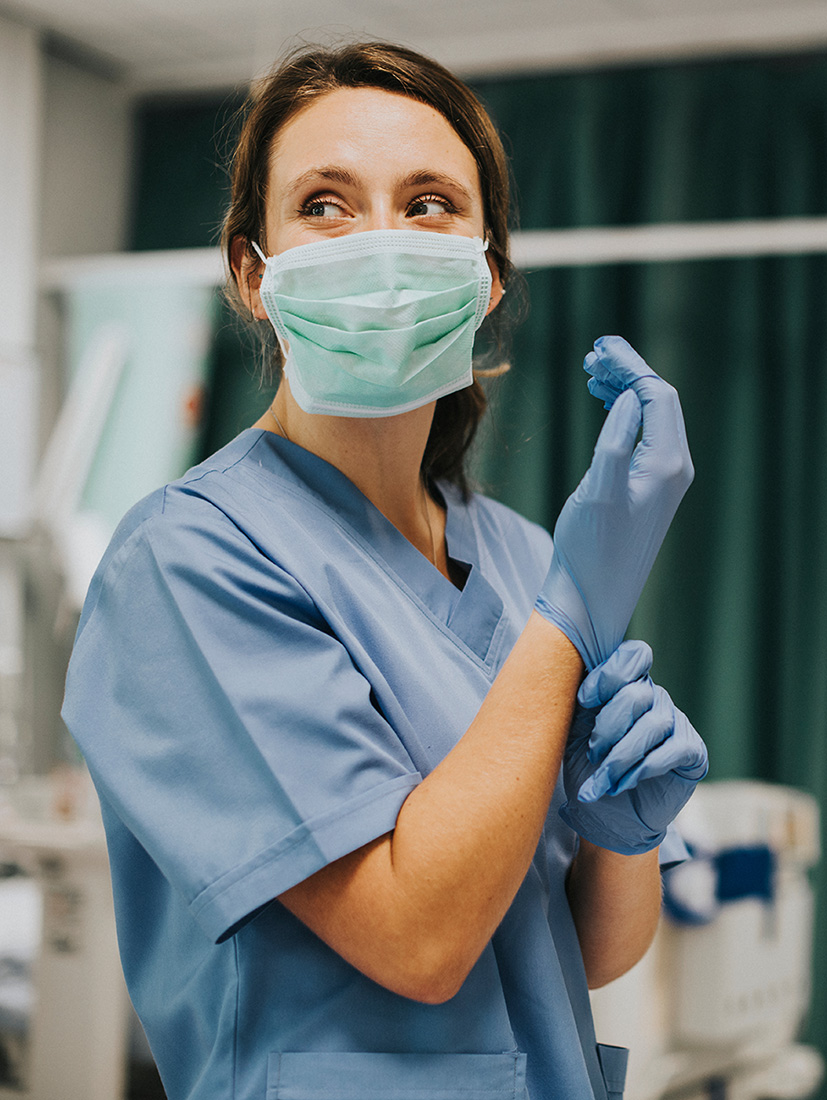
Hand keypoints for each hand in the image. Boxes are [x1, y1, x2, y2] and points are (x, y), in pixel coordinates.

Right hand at [535, 336, 692, 668]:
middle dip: (627, 373)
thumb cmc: (589, 550)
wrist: (591, 598)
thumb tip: (628, 399)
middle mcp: (673, 469)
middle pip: (659, 401)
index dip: (630, 367)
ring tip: (592, 374)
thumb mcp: (598, 491)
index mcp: (666, 464)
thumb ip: (615, 440)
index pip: (658, 396)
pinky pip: (643, 437)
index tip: (599, 349)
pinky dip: (623, 415)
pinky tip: (602, 407)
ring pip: (650, 417)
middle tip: (592, 355)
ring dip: (624, 391)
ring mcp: (663, 480)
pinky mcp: (648, 491)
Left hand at [559, 640, 707, 855]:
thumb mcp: (574, 730)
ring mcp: (676, 722)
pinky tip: (626, 783)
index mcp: (626, 684)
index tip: (584, 700)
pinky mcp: (692, 751)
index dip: (609, 674)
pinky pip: (674, 748)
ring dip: (622, 755)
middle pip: (637, 693)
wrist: (606, 816)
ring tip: (603, 778)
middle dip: (608, 726)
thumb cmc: (587, 767)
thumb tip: (576, 679)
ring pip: (653, 724)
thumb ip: (581, 702)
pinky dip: (645, 767)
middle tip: (592, 753)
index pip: (633, 656)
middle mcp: (654, 697)